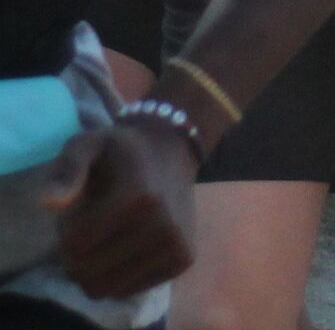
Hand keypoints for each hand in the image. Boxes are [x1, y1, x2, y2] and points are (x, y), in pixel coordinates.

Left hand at [44, 120, 198, 298]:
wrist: (172, 150)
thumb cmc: (121, 151)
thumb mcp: (88, 145)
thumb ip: (67, 170)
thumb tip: (49, 204)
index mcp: (138, 197)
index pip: (75, 246)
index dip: (66, 232)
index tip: (80, 210)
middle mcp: (163, 224)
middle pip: (89, 271)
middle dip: (79, 254)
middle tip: (93, 228)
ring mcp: (176, 244)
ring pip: (109, 286)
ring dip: (99, 266)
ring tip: (110, 237)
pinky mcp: (184, 258)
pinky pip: (132, 289)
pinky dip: (121, 275)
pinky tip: (129, 248)